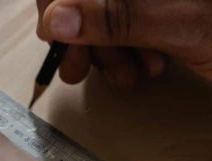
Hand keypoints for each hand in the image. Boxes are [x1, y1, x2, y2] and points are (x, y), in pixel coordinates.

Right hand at [37, 0, 211, 87]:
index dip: (58, 1)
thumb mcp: (183, 25)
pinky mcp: (160, 14)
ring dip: (106, 54)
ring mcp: (153, 0)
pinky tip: (145, 69)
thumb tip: (58, 18)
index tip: (53, 37)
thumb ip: (118, 15)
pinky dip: (126, 56)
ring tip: (129, 76)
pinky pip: (124, 32)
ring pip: (104, 19)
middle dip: (82, 37)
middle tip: (80, 70)